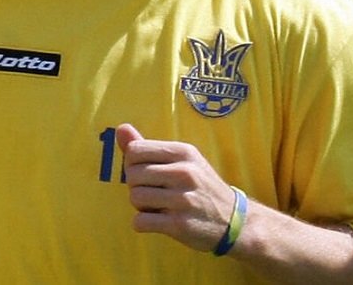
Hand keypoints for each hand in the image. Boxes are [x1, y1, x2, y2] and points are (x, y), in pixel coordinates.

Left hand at [116, 123, 236, 251]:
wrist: (232, 219)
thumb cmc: (200, 186)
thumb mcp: (183, 160)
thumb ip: (148, 147)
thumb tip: (120, 128)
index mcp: (184, 152)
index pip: (135, 150)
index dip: (134, 164)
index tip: (149, 173)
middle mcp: (185, 172)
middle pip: (132, 175)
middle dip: (137, 186)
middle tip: (156, 192)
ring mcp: (183, 199)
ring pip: (135, 197)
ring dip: (141, 206)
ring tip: (160, 206)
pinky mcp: (179, 224)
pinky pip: (140, 221)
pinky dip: (143, 223)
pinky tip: (159, 221)